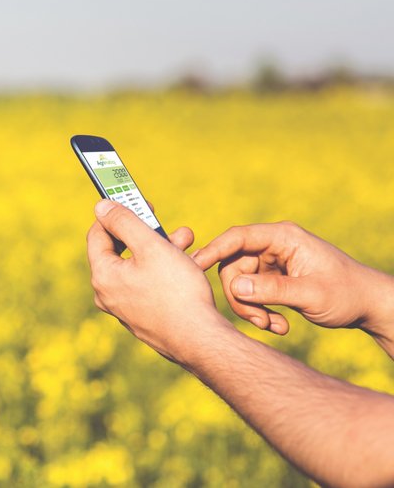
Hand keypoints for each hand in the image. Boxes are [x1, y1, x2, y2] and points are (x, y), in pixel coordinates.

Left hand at [86, 200, 231, 363]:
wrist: (201, 340)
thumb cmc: (177, 292)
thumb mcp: (151, 246)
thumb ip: (124, 222)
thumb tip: (101, 206)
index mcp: (103, 275)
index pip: (98, 234)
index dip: (116, 213)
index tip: (136, 201)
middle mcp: (107, 294)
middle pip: (120, 250)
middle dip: (145, 231)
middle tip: (163, 219)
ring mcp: (125, 308)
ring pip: (138, 267)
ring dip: (160, 248)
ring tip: (186, 238)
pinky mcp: (142, 317)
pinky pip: (147, 284)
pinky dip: (163, 270)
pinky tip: (187, 264)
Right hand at [192, 221, 393, 339]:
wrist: (369, 307)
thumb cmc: (347, 294)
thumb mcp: (310, 294)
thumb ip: (271, 290)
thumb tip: (234, 288)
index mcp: (283, 238)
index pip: (238, 238)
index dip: (213, 251)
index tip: (194, 267)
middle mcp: (274, 246)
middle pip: (233, 266)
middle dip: (241, 297)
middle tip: (259, 321)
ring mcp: (272, 263)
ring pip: (240, 284)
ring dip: (252, 309)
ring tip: (274, 326)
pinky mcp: (273, 279)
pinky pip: (252, 294)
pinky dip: (260, 312)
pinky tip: (279, 325)